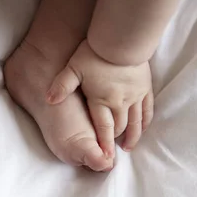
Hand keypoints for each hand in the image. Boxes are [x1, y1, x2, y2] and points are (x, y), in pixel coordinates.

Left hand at [46, 40, 153, 157]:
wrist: (123, 39)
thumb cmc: (95, 54)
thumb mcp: (73, 69)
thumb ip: (61, 86)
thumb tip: (48, 99)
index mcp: (101, 101)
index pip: (103, 129)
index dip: (104, 144)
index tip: (105, 158)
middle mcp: (120, 102)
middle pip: (119, 127)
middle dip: (115, 141)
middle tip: (113, 153)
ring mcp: (135, 96)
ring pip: (136, 122)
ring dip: (132, 136)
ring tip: (128, 147)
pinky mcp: (145, 87)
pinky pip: (148, 109)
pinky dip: (145, 121)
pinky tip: (143, 128)